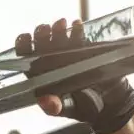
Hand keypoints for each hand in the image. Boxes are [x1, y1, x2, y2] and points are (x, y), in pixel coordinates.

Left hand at [15, 18, 133, 133]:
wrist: (109, 104)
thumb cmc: (83, 108)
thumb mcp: (67, 109)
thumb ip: (54, 107)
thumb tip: (43, 100)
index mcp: (42, 76)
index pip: (26, 58)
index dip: (24, 46)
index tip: (26, 37)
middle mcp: (52, 62)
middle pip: (41, 43)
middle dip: (41, 34)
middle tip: (46, 29)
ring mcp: (68, 53)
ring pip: (58, 36)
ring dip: (57, 29)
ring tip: (61, 24)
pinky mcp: (85, 49)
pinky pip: (78, 36)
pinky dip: (76, 30)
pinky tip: (77, 25)